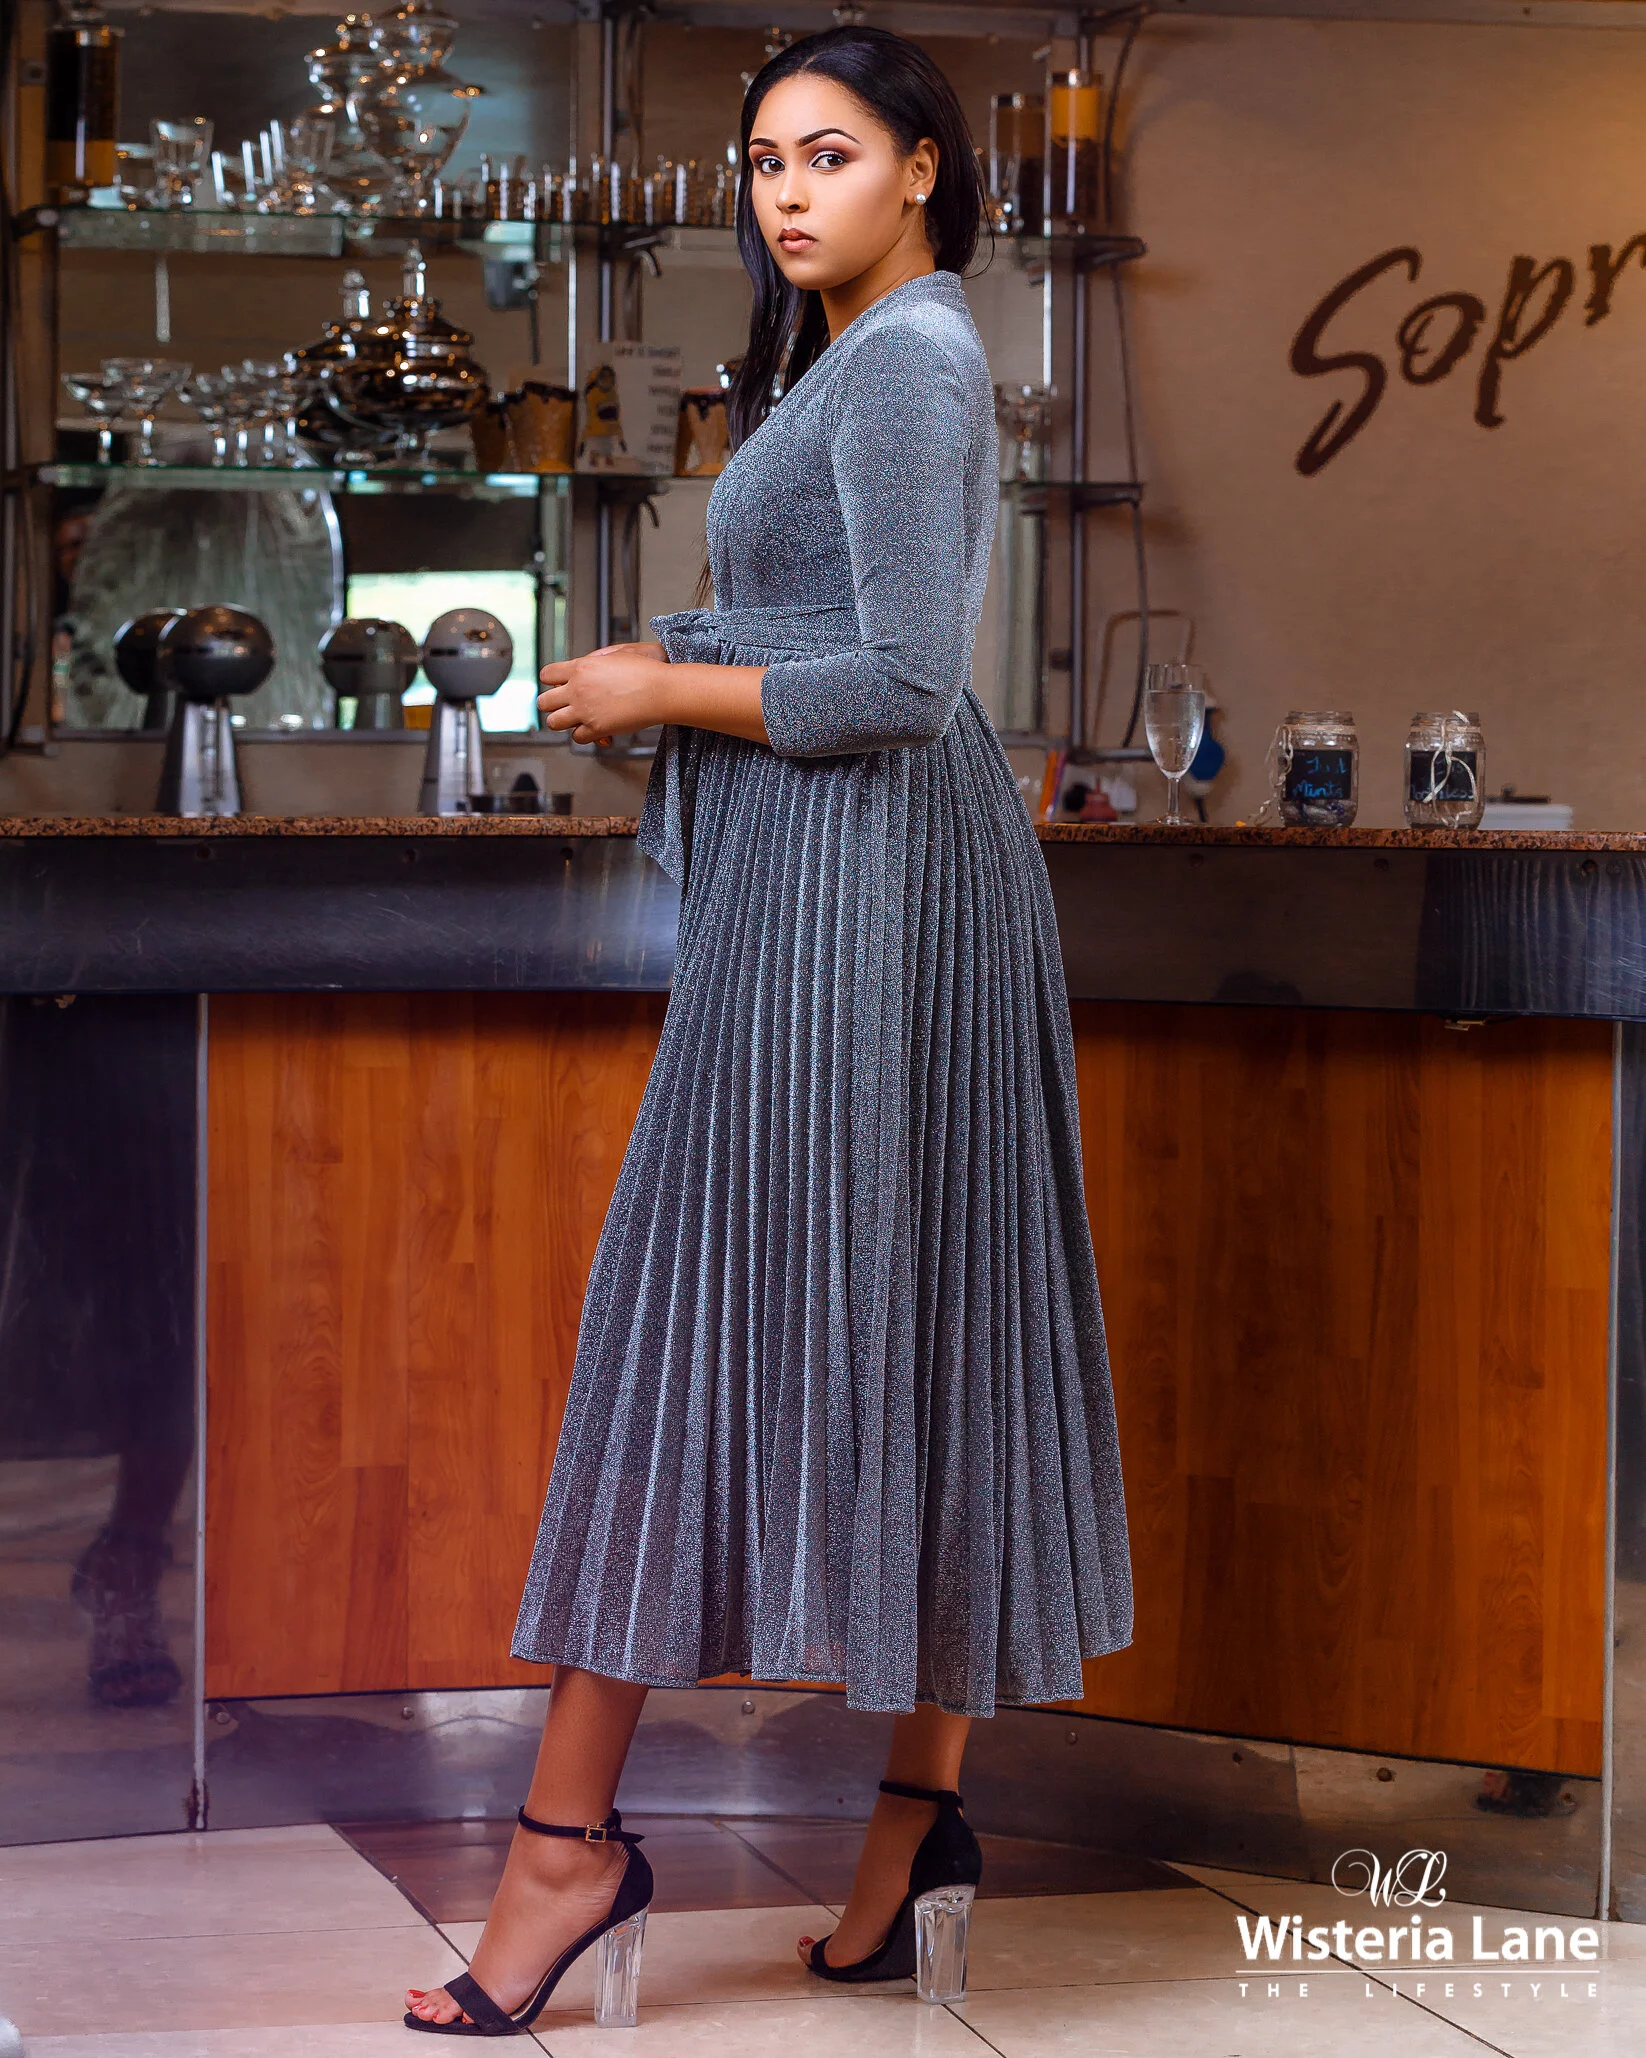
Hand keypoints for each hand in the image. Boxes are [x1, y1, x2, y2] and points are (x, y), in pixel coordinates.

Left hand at [537, 641, 670, 746]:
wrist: (662, 690)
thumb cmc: (645, 670)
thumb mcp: (616, 654)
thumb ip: (595, 660)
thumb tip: (586, 664)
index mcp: (580, 668)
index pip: (547, 674)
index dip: (552, 681)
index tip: (559, 685)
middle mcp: (578, 689)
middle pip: (544, 702)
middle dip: (552, 705)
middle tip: (563, 706)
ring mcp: (585, 710)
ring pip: (554, 723)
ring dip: (564, 722)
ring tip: (576, 720)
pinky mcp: (597, 728)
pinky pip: (577, 737)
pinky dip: (585, 735)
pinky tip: (596, 729)